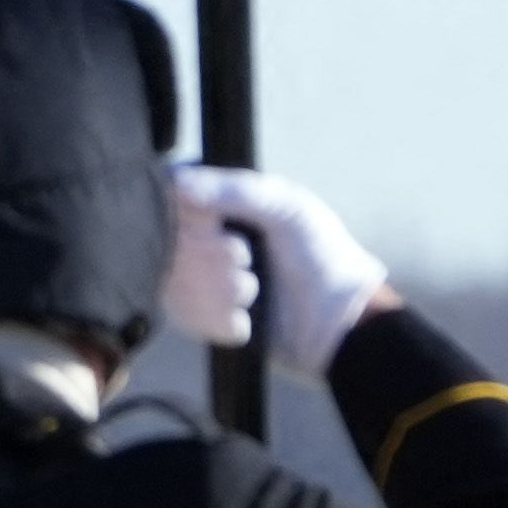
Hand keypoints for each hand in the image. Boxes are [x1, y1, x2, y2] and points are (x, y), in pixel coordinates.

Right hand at [161, 163, 388, 377]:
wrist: (341, 324)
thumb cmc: (322, 255)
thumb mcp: (287, 207)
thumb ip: (235, 190)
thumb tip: (178, 184)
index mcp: (224, 201)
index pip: (170, 197)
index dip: (187, 218)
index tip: (215, 229)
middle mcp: (204, 234)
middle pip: (167, 243)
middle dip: (211, 260)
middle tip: (248, 262)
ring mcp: (200, 275)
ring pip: (174, 281)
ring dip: (218, 293)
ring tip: (254, 294)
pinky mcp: (203, 314)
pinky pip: (184, 315)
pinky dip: (217, 320)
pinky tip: (245, 321)